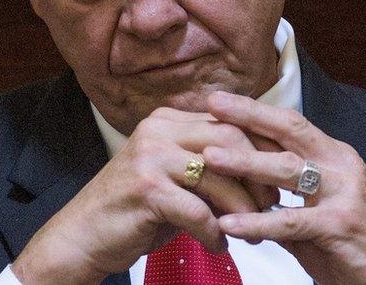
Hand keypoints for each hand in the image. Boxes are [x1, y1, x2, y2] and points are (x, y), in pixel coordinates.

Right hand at [12, 106, 277, 283]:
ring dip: (243, 210)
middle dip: (258, 176)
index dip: (262, 147)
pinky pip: (199, 211)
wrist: (82, 235)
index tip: (283, 173)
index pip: (230, 122)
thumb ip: (211, 168)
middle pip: (231, 139)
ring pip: (219, 176)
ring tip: (252, 233)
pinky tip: (218, 245)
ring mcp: (150, 156)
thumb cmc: (136, 211)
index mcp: (168, 120)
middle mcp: (159, 129)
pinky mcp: (147, 188)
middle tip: (272, 206)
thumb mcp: (176, 179)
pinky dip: (214, 233)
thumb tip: (265, 174)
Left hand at [204, 92, 365, 284]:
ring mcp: (343, 193)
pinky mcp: (339, 224)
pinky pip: (291, 221)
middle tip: (213, 105)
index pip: (291, 124)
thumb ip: (282, 200)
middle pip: (290, 130)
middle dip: (249, 115)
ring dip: (246, 161)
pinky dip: (257, 222)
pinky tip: (231, 224)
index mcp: (335, 157)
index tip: (222, 101)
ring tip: (211, 159)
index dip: (256, 110)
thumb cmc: (354, 245)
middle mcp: (341, 166)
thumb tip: (241, 194)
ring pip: (288, 169)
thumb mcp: (317, 212)